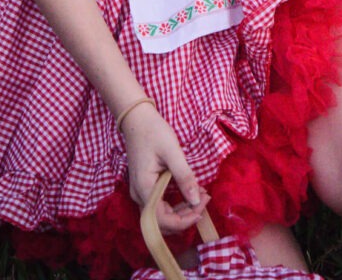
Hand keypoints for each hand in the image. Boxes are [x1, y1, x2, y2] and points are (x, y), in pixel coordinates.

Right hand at [121, 100, 207, 232]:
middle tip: (205, 200)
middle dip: (185, 217)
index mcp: (144, 188)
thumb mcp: (172, 151)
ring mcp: (141, 192)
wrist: (137, 119)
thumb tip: (196, 201)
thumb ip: (184, 176)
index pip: (163, 220)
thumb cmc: (154, 132)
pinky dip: (176, 203)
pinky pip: (160, 205)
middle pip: (162, 222)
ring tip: (201, 195)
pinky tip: (190, 192)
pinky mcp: (145, 187)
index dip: (184, 220)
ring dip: (182, 211)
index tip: (202, 208)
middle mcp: (139, 196)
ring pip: (161, 215)